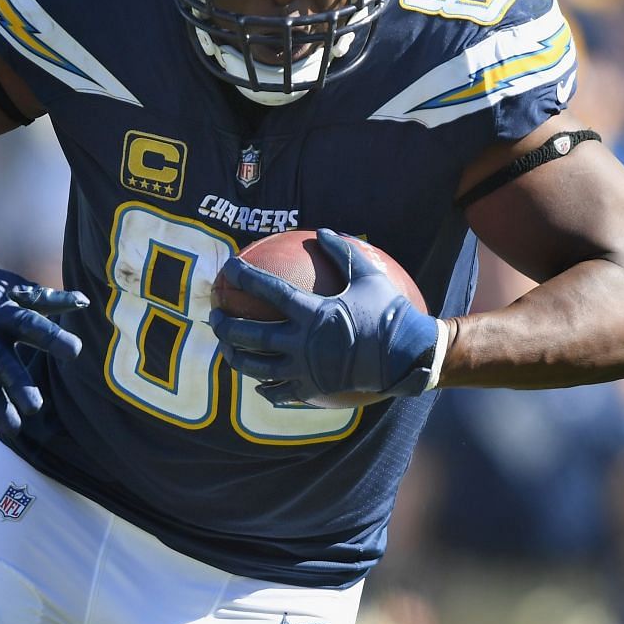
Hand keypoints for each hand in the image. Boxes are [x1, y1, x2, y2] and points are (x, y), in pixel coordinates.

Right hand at [0, 241, 86, 438]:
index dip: (52, 338)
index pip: (31, 326)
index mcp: (5, 313)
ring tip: (14, 429)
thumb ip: (49, 301)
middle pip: (3, 362)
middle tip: (35, 407)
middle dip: (18, 385)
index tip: (75, 351)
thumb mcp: (15, 289)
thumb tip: (85, 302)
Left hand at [209, 229, 438, 406]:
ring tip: (225, 350)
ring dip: (236, 358)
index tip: (228, 269)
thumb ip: (343, 253)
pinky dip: (266, 389)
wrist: (409, 357)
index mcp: (313, 312)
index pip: (268, 291)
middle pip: (251, 336)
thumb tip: (323, 231)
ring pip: (258, 368)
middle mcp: (303, 343)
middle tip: (215, 317)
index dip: (245, 277)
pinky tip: (258, 385)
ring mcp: (305, 370)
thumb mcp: (371, 277)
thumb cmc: (391, 313)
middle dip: (226, 326)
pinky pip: (281, 393)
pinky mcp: (313, 390)